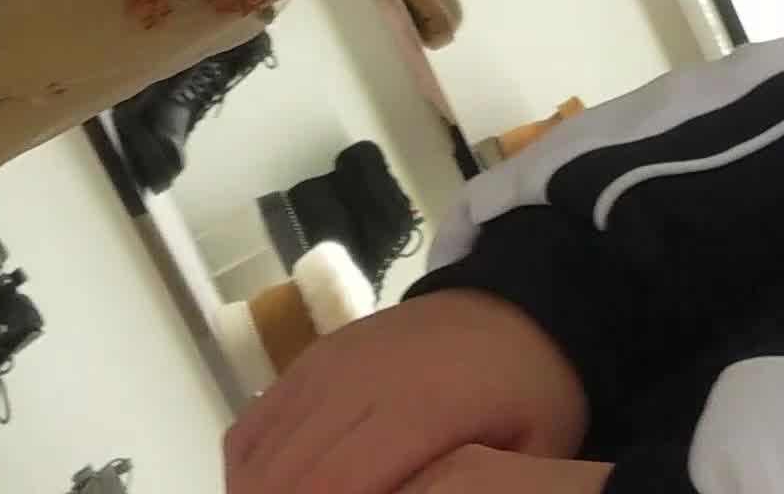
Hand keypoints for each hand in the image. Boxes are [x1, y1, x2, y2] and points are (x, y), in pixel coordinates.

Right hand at [224, 293, 586, 493]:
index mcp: (422, 407)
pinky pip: (250, 426)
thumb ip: (477, 489)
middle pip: (287, 476)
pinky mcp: (309, 360)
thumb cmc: (531, 393)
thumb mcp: (535, 449)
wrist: (515, 308)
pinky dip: (248, 472)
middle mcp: (359, 380)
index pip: (335, 484)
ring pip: (259, 454)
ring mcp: (326, 365)